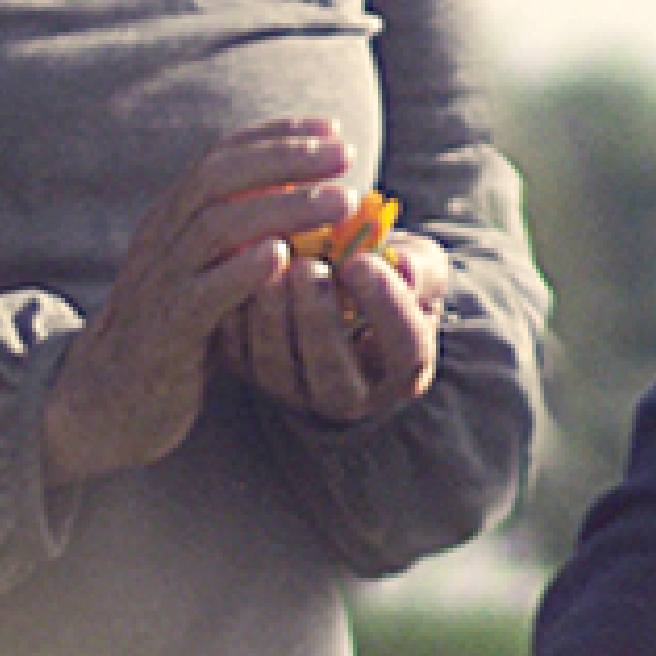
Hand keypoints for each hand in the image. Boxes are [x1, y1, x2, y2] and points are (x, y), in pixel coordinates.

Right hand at [40, 119, 354, 489]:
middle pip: (218, 177)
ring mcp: (161, 282)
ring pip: (216, 226)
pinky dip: (243, 269)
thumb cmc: (174, 331)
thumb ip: (240, 236)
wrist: (108, 400)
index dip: (276, 136)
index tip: (332, 128)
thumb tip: (310, 200)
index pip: (221, 157)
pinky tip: (285, 256)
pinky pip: (204, 292)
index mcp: (171, 219)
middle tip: (345, 155)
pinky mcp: (167, 330)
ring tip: (340, 201)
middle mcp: (161, 238)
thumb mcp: (203, 272)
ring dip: (283, 206)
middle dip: (285, 158)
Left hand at [229, 215, 450, 425]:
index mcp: (404, 367)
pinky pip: (239, 358)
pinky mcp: (255, 375)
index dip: (385, 308)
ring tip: (270, 271)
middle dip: (317, 321)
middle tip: (306, 267)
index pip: (405, 350)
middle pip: (335, 375)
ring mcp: (298, 391)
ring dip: (271, 320)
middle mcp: (352, 393)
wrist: (339, 281)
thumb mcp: (417, 264)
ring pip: (279, 371)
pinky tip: (236, 279)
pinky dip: (234, 322)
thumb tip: (406, 270)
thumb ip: (420, 268)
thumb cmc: (386, 273)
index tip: (361, 262)